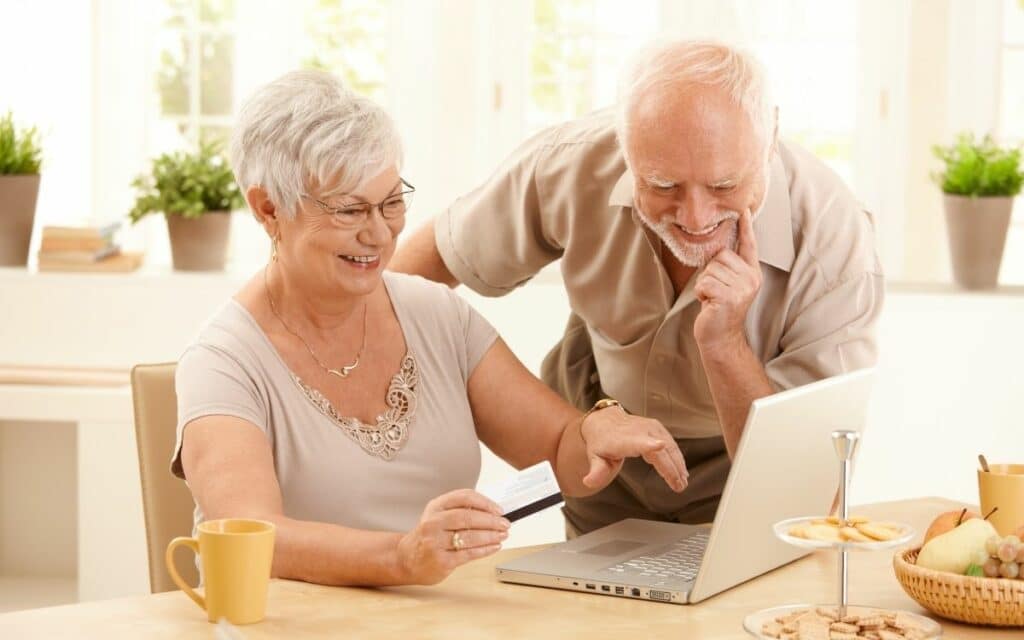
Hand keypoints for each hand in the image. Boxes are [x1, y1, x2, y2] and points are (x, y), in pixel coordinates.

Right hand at [396, 489, 509, 584]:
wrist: (407, 559)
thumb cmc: (429, 536)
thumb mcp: (439, 516)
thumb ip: (461, 511)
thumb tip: (493, 512)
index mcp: (436, 506)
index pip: (464, 497)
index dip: (484, 502)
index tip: (498, 509)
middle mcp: (433, 522)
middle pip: (468, 517)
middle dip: (491, 521)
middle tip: (504, 523)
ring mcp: (436, 542)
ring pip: (469, 536)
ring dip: (491, 536)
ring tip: (502, 535)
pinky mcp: (441, 560)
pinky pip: (468, 553)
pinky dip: (485, 550)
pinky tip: (494, 547)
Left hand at [580, 407, 687, 492]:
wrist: (605, 421)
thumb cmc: (601, 442)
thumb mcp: (595, 458)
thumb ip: (596, 471)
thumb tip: (588, 482)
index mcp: (623, 439)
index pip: (637, 441)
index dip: (648, 444)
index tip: (659, 446)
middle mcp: (639, 430)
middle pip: (659, 450)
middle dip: (671, 468)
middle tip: (679, 486)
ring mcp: (650, 427)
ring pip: (669, 447)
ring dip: (678, 465)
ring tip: (683, 482)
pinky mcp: (657, 428)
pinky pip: (671, 444)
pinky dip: (678, 458)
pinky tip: (682, 471)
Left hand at [693, 209, 761, 353]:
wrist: (721, 337)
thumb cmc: (720, 309)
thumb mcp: (728, 284)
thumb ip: (728, 266)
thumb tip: (718, 247)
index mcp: (752, 273)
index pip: (749, 245)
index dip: (745, 227)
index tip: (742, 209)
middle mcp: (751, 278)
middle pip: (720, 256)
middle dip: (711, 272)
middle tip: (716, 292)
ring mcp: (742, 288)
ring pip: (710, 270)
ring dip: (705, 284)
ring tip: (714, 298)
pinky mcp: (729, 297)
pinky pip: (704, 282)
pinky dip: (701, 292)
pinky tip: (709, 304)